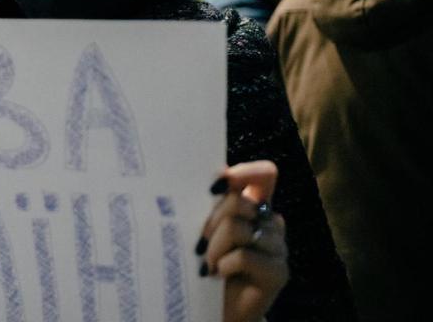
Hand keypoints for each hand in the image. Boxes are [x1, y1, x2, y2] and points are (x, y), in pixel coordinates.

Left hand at [200, 161, 288, 321]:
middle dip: (210, 222)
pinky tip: (217, 274)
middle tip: (199, 244)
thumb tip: (216, 176)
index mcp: (255, 207)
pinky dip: (224, 265)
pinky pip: (244, 255)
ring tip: (206, 263)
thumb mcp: (207, 230)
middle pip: (239, 202)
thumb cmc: (206, 264)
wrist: (214, 308)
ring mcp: (279, 248)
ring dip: (213, 248)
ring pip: (238, 228)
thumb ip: (213, 204)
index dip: (245, 171)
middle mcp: (271, 223)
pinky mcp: (279, 272)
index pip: (265, 174)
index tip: (217, 185)